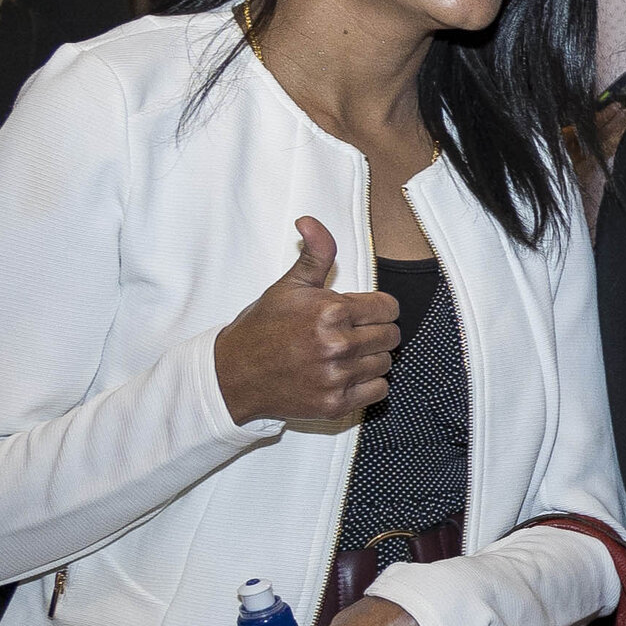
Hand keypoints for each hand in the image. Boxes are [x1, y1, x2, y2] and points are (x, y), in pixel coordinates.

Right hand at [214, 219, 403, 427]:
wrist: (233, 374)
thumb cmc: (263, 328)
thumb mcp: (289, 286)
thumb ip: (315, 254)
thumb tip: (310, 221)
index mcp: (330, 311)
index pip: (389, 308)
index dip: (378, 308)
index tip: (362, 312)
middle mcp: (337, 345)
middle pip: (391, 336)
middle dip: (375, 331)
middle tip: (351, 333)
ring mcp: (337, 377)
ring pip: (386, 363)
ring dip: (372, 357)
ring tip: (345, 353)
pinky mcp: (335, 404)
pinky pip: (379, 391)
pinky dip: (368, 383)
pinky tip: (346, 374)